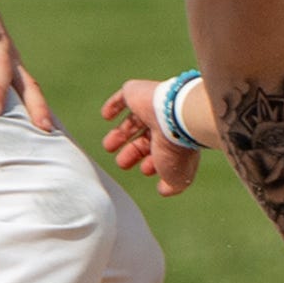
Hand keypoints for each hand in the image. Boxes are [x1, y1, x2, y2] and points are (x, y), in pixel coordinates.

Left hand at [100, 81, 201, 196]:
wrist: (176, 117)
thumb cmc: (178, 149)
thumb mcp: (177, 176)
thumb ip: (172, 185)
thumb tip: (163, 190)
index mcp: (176, 140)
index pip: (162, 151)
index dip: (152, 162)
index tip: (145, 170)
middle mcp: (164, 123)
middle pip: (146, 137)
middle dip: (134, 151)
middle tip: (122, 163)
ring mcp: (151, 107)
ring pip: (133, 121)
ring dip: (121, 134)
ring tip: (108, 147)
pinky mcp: (137, 92)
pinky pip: (124, 97)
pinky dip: (114, 106)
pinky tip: (106, 116)